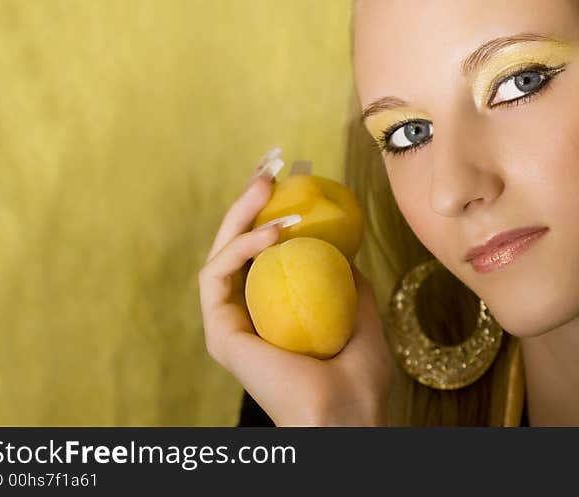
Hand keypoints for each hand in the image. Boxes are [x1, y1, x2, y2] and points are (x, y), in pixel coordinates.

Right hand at [198, 169, 393, 425]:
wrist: (350, 412)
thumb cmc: (360, 373)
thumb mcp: (359, 309)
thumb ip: (345, 279)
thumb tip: (342, 248)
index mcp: (274, 311)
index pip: (263, 252)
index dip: (268, 211)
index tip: (287, 176)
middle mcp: (247, 314)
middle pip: (236, 246)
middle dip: (248, 201)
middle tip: (268, 166)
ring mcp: (230, 323)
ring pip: (220, 254)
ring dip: (241, 213)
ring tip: (268, 186)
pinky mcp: (219, 332)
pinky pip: (217, 277)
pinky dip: (241, 246)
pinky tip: (273, 230)